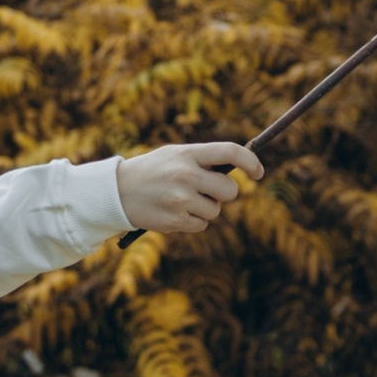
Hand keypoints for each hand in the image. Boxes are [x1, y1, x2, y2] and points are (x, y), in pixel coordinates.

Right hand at [115, 140, 261, 238]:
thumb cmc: (153, 171)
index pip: (230, 151)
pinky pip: (202, 224)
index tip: (259, 172)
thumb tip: (240, 170)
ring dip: (206, 208)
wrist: (117, 192)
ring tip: (182, 200)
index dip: (251, 161)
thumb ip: (204, 160)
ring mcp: (181, 200)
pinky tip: (174, 212)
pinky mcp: (175, 221)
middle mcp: (186, 175)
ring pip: (216, 210)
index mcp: (187, 154)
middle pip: (230, 190)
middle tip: (206, 190)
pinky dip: (193, 221)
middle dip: (223, 192)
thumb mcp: (175, 155)